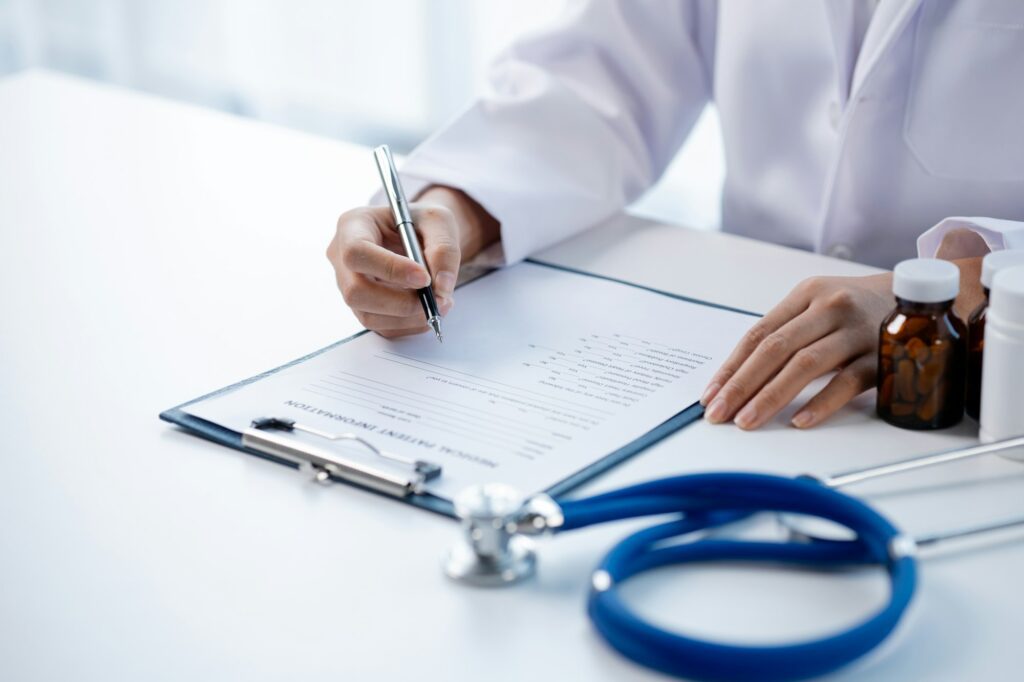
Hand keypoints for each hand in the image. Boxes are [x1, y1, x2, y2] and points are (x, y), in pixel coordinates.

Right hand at [327, 186, 498, 337]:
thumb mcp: (439, 221)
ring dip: (409, 317)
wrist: (419, 236)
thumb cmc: (422, 223)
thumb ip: (444, 249)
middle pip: (356, 292)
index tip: (424, 278)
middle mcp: (342, 258)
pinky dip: (411, 324)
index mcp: (353, 226)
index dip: (390, 269)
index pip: (357, 252)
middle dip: (400, 302)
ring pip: (369, 316)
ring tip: (440, 302)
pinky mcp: (364, 308)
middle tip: (435, 298)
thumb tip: (442, 287)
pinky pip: (383, 327)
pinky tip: (428, 308)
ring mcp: (349, 287)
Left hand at [700, 274, 894, 429]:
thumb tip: (739, 377)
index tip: (711, 394)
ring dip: (771, 396)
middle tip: (720, 413)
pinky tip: (799, 421)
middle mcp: (830, 307)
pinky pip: (848, 382)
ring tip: (748, 421)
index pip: (759, 333)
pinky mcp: (883, 356)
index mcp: (807, 294)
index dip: (732, 367)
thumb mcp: (819, 304)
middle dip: (742, 385)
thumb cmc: (860, 306)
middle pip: (776, 349)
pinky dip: (821, 403)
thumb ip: (786, 332)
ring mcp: (858, 331)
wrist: (923, 297)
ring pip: (806, 365)